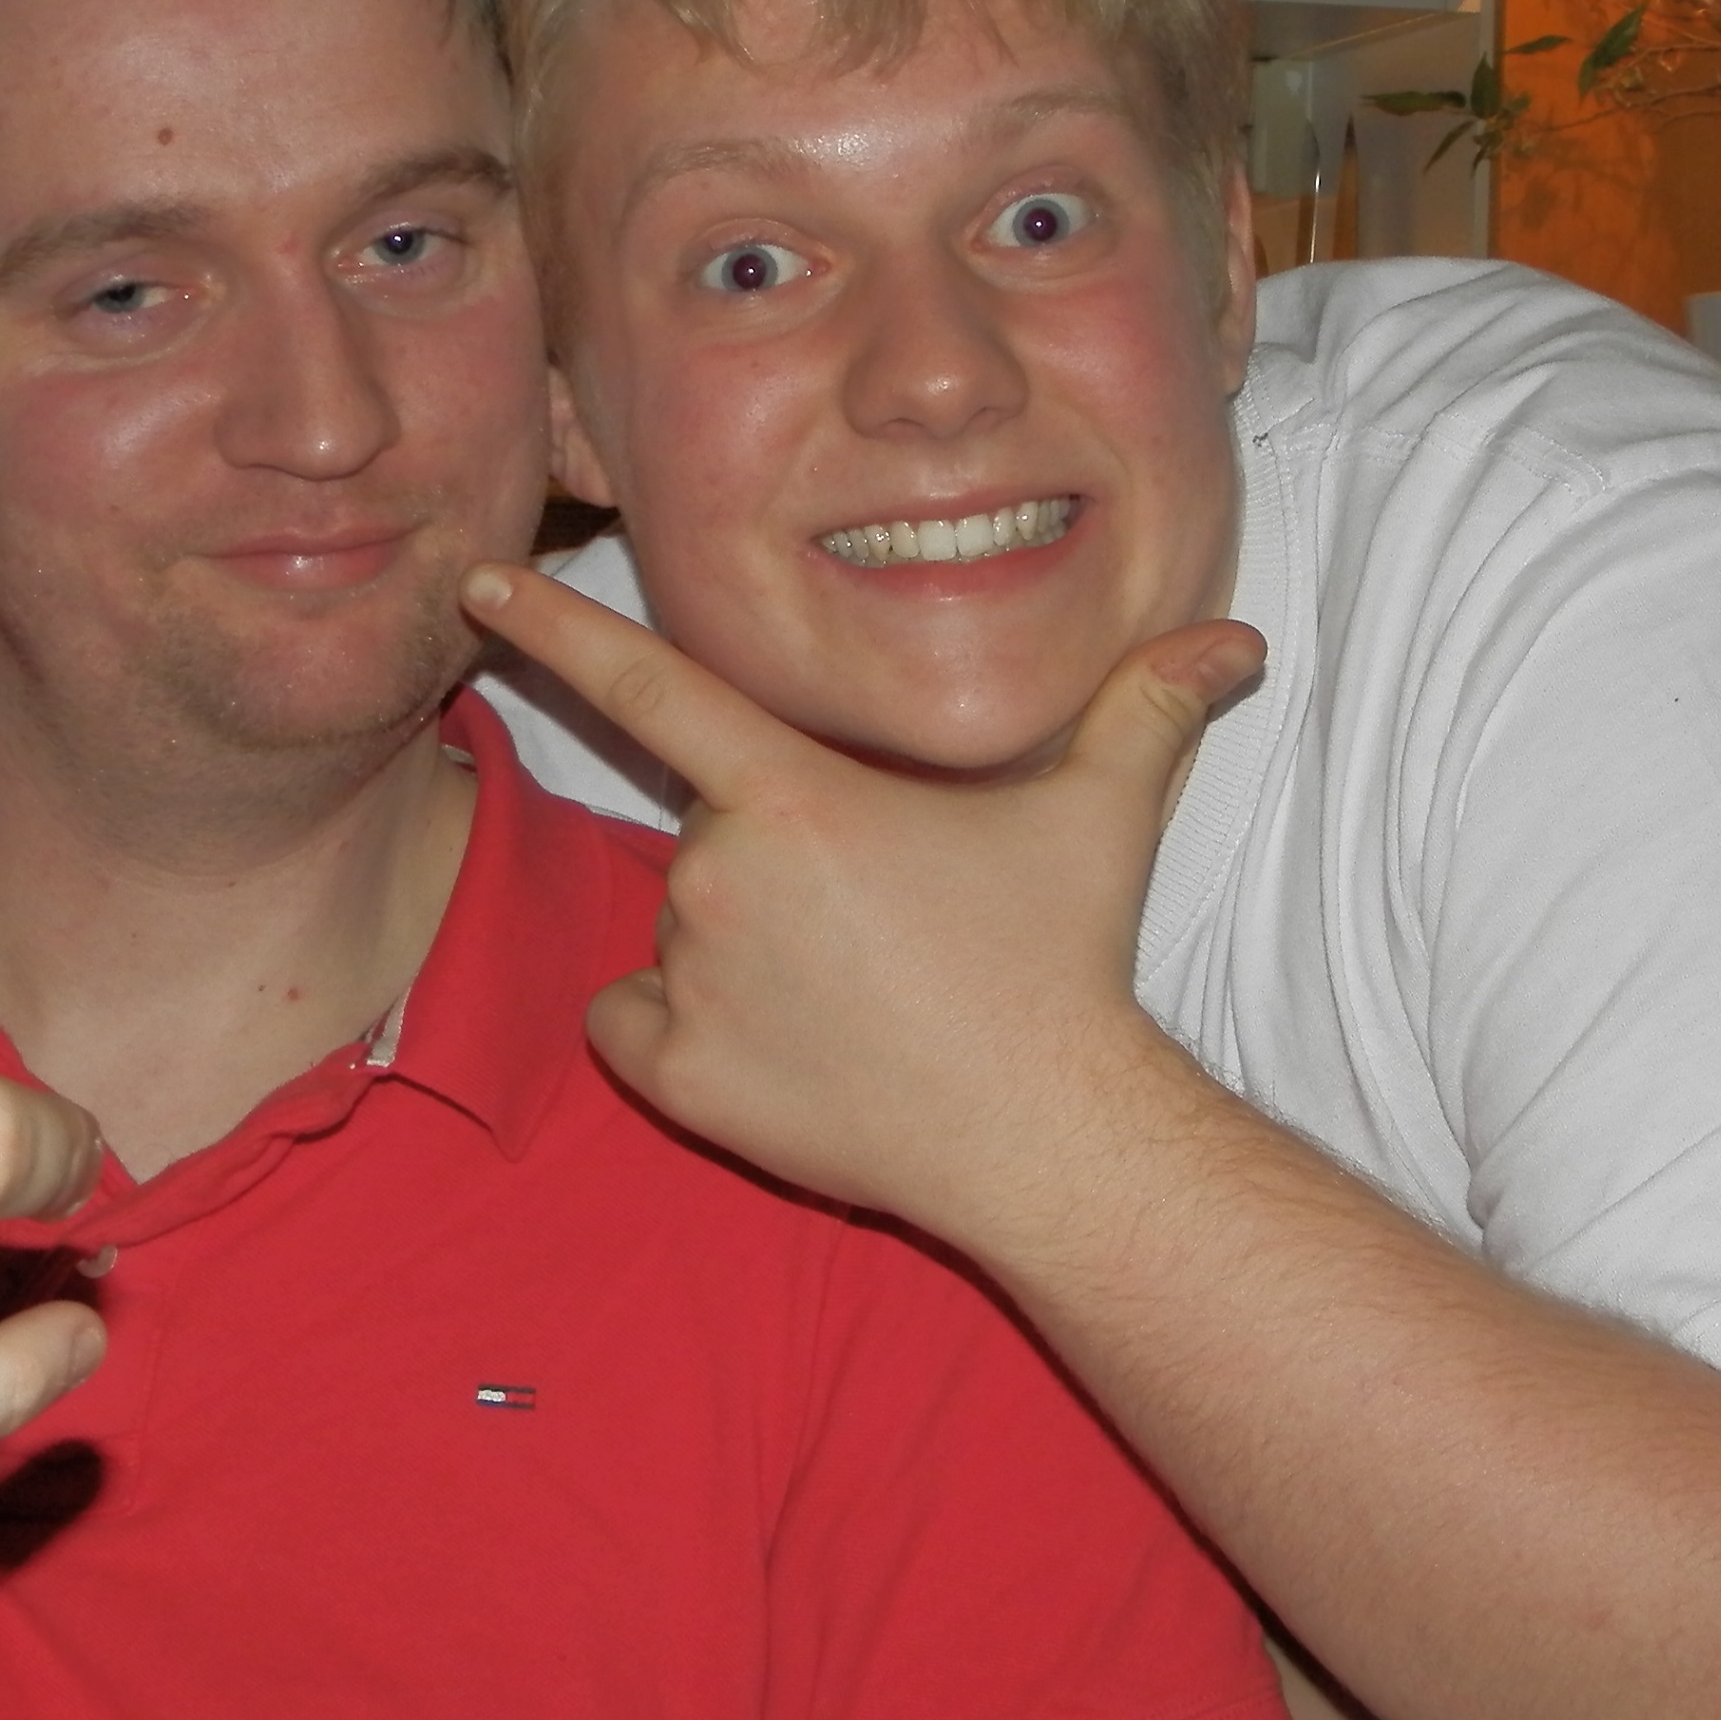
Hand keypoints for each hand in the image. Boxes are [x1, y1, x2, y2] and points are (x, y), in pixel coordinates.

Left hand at [462, 563, 1260, 1247]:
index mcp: (797, 792)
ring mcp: (691, 980)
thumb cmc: (1064, 963)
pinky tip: (781, 1049)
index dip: (557, 626)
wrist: (1048, 1136)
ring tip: (855, 993)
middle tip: (882, 920)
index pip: (651, 683)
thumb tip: (1241, 637)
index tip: (479, 583)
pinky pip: (633, 1023)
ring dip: (740, 949)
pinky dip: (679, 1032)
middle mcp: (720, 874)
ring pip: (680, 931)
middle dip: (776, 862)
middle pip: (709, 834)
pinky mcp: (678, 1077)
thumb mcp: (1107, 812)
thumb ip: (1152, 704)